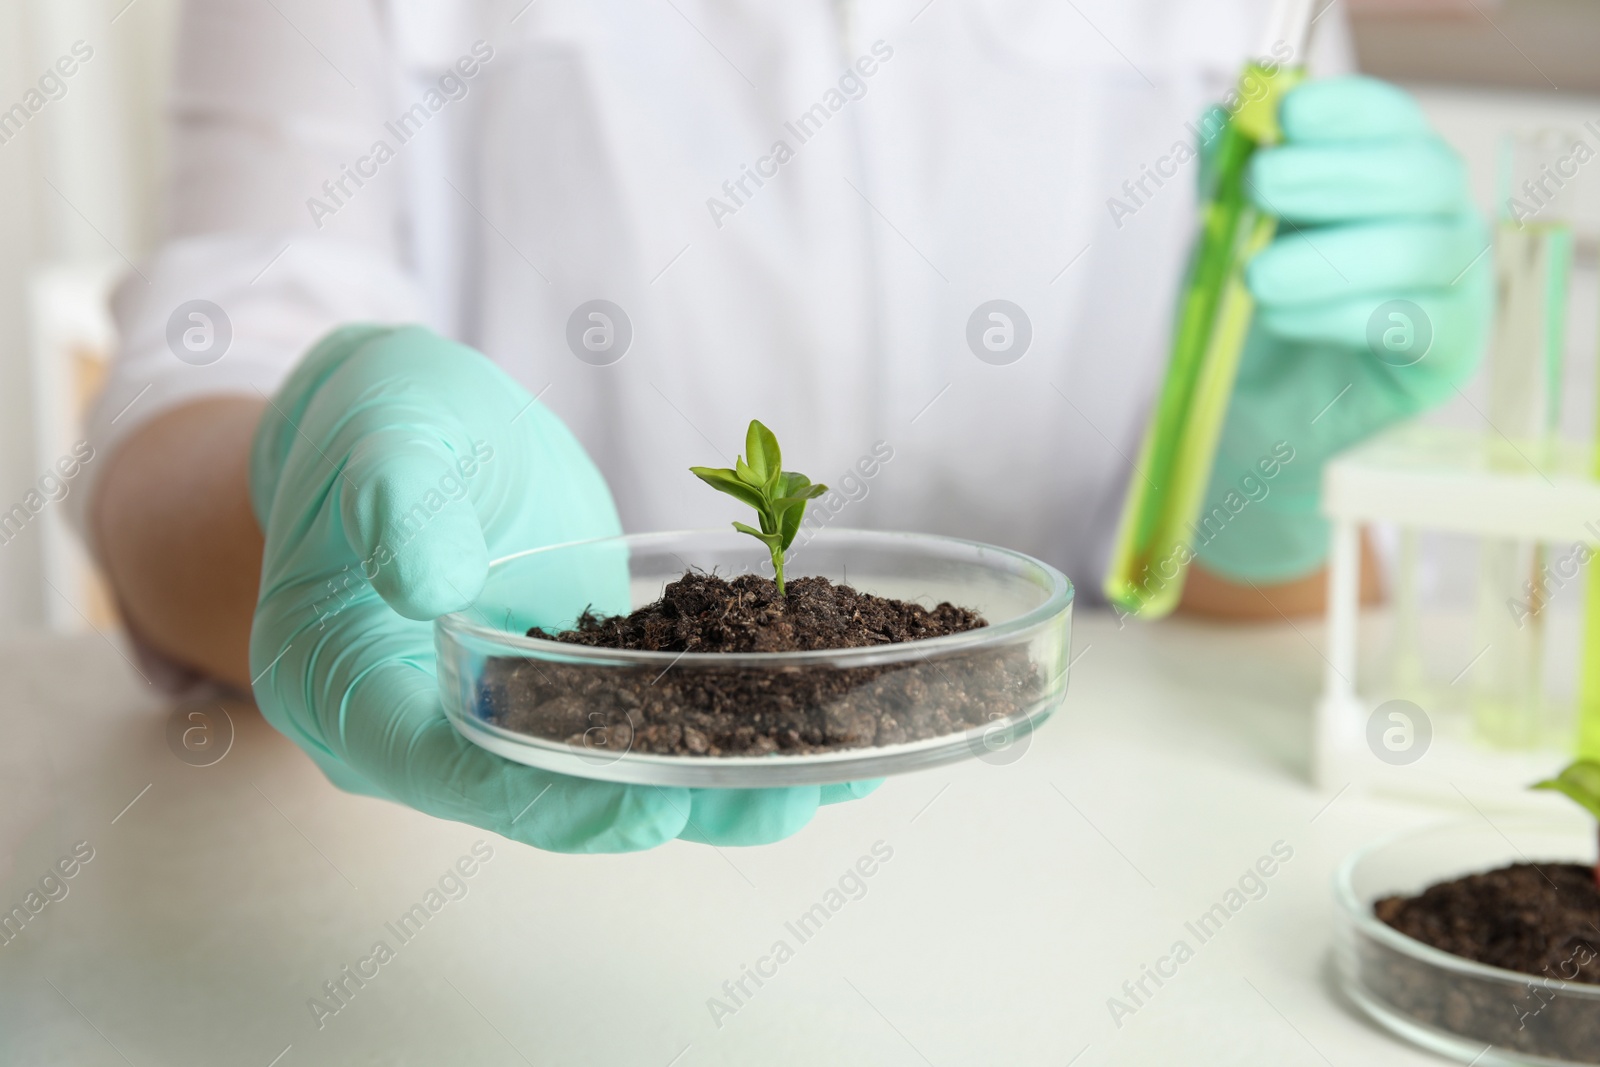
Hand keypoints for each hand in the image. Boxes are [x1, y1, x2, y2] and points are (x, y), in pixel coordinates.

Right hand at [249, 325, 874, 850]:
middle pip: (552, 793)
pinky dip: (732, 714)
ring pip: (618, 768)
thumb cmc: (372, 423)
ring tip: (841, 767)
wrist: (404, 423)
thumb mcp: (380, 434)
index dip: (550, 802)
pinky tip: (825, 706)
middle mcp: (431, 729)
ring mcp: (510, 714)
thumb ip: (394, 500)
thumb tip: (424, 581)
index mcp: (347, 689)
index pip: (448, 770)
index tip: (647, 813)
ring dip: (725, 776)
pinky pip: (652, 712)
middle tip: (782, 801)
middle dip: (670, 802)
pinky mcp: (576, 685)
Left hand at [1195, 76, 1489, 581]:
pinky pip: (1415, 323)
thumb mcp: (1220, 240)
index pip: (1390, 119)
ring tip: (1256, 278)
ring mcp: (1456, 284)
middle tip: (1260, 188)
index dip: (1344, 109)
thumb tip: (1218, 119)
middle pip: (1422, 173)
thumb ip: (1223, 182)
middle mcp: (1439, 217)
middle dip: (1333, 174)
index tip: (1284, 115)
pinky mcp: (1450, 352)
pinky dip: (1339, 316)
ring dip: (1328, 257)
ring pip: (1420, 250)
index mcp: (1389, 171)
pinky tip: (1282, 320)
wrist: (1250, 414)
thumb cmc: (1245, 313)